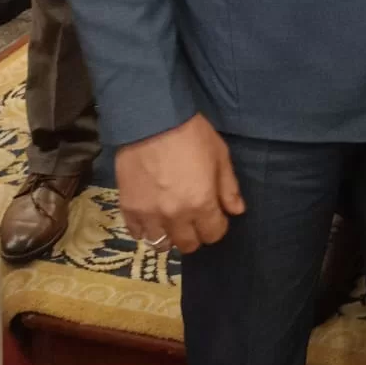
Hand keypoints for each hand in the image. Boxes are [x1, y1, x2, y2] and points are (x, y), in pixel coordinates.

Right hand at [117, 112, 245, 255]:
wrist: (151, 120)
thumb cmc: (191, 134)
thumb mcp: (219, 155)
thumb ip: (229, 187)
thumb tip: (237, 211)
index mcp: (201, 203)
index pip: (213, 234)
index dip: (217, 225)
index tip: (215, 214)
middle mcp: (175, 216)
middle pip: (188, 244)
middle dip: (195, 233)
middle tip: (194, 217)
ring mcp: (149, 215)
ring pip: (161, 244)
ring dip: (170, 235)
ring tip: (172, 220)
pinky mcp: (128, 209)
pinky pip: (137, 234)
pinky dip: (146, 230)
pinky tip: (152, 216)